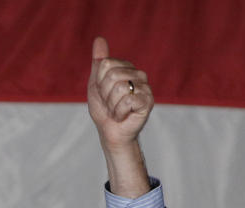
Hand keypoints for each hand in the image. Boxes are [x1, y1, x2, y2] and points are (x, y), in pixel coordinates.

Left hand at [86, 37, 152, 152]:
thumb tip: (99, 39)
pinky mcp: (148, 101)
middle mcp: (138, 74)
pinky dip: (119, 112)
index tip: (103, 93)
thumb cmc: (104, 109)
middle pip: (112, 75)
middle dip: (105, 94)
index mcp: (126, 68)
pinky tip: (123, 116)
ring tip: (116, 110)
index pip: (105, 64)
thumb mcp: (96, 84)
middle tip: (110, 104)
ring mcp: (145, 87)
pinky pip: (127, 101)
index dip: (99, 82)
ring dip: (111, 105)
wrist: (111, 132)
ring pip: (119, 88)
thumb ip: (98, 62)